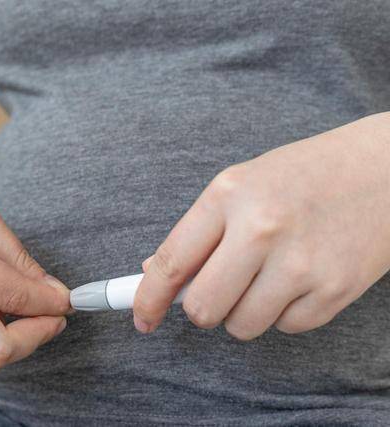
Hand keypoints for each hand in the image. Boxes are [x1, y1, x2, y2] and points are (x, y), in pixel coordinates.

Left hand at [134, 112, 389, 339]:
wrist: (384, 170)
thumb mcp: (242, 184)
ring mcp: (301, 263)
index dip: (148, 298)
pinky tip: (299, 277)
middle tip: (218, 290)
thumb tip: (154, 272)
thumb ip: (199, 230)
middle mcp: (262, 229)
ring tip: (266, 275)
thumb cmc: (304, 176)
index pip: (171, 262)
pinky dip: (284, 312)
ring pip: (242, 326)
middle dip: (202, 308)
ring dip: (244, 311)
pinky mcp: (335, 290)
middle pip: (202, 308)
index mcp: (229, 196)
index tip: (142, 317)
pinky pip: (285, 328)